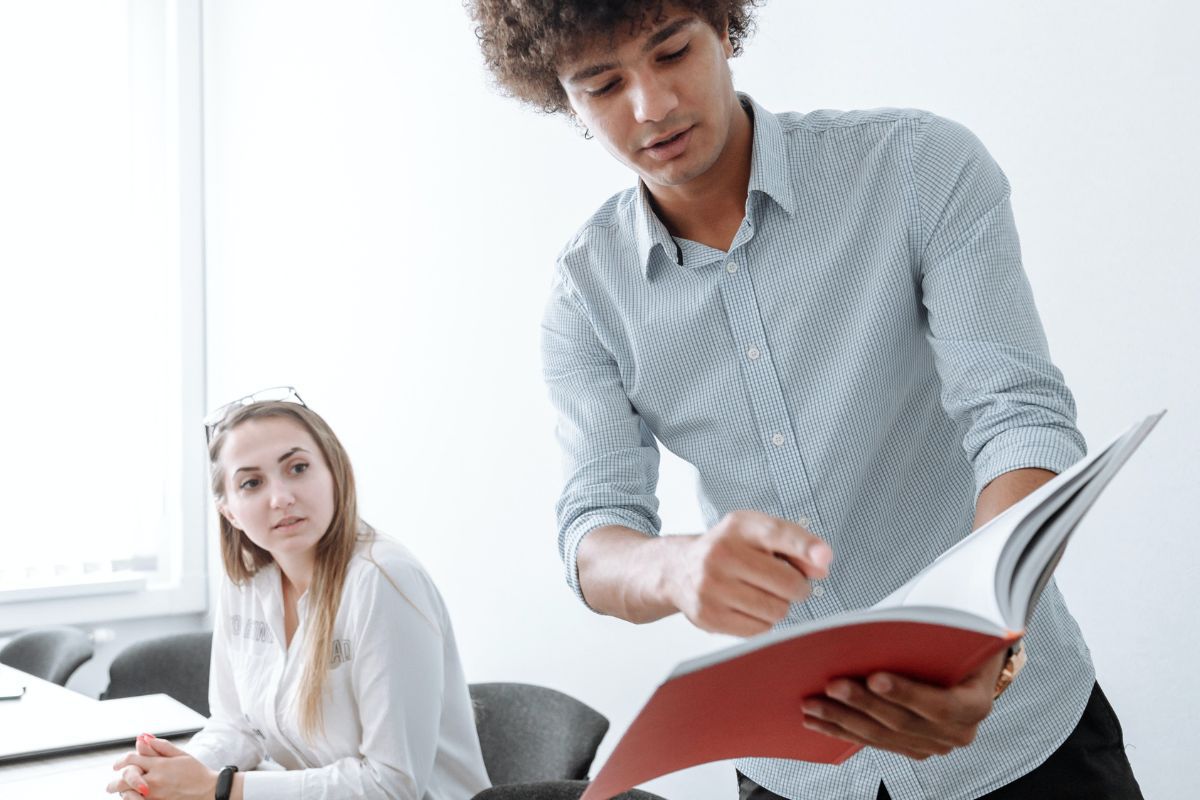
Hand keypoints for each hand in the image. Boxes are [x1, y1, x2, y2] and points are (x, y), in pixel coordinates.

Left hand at [108, 734, 218, 799]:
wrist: (208, 790)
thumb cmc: (196, 771)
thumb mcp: (181, 754)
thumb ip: (161, 746)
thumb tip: (143, 737)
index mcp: (160, 764)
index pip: (132, 759)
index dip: (122, 760)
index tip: (117, 765)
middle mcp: (154, 780)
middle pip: (124, 779)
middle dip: (114, 783)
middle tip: (110, 786)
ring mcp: (154, 795)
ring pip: (127, 794)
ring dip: (122, 793)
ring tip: (121, 793)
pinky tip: (132, 798)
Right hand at [669, 510, 831, 635]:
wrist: (679, 569)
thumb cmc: (729, 550)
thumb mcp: (757, 535)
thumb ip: (795, 546)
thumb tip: (822, 567)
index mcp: (738, 527)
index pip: (777, 533)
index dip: (805, 547)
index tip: (825, 557)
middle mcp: (721, 553)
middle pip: (788, 583)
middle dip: (797, 588)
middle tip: (786, 584)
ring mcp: (712, 586)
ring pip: (777, 610)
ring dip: (779, 606)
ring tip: (762, 594)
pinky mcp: (708, 616)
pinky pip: (760, 629)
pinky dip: (762, 622)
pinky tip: (747, 608)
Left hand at [799, 650, 1007, 758]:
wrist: (968, 665)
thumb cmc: (958, 645)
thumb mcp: (954, 637)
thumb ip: (926, 643)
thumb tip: (878, 635)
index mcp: (975, 703)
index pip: (940, 704)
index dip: (906, 693)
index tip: (875, 678)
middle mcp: (958, 732)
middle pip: (903, 723)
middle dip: (862, 704)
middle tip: (831, 686)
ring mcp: (933, 743)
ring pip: (882, 737)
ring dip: (843, 721)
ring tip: (814, 705)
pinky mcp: (911, 747)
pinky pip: (874, 743)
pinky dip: (843, 731)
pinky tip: (819, 722)